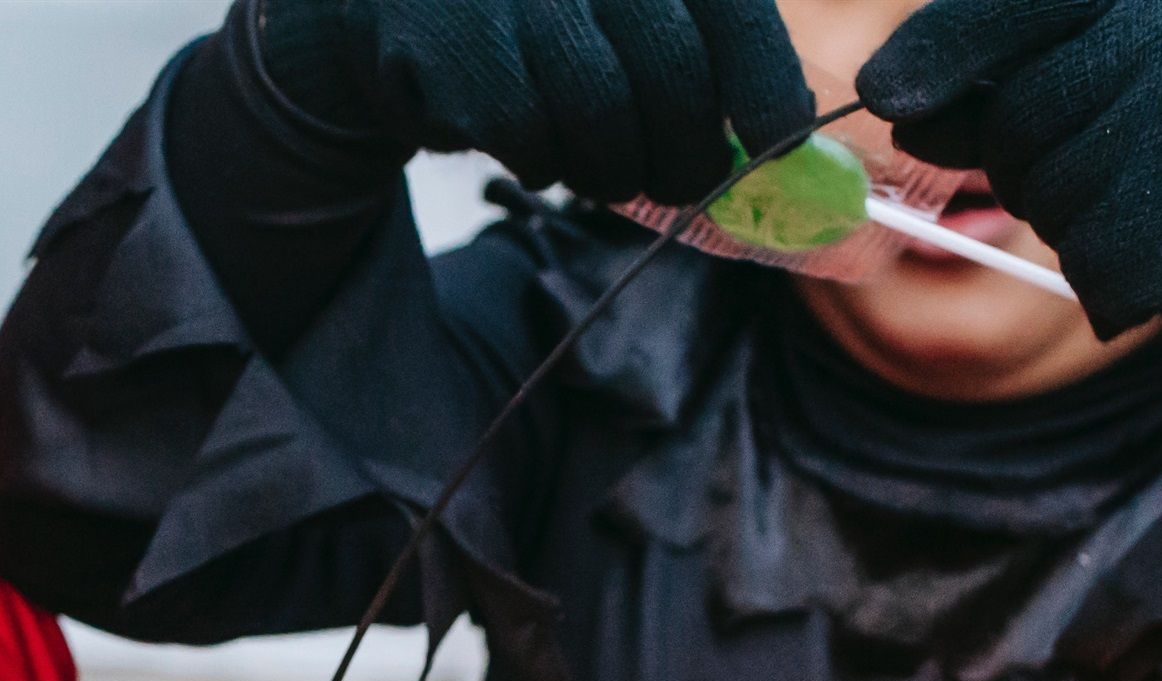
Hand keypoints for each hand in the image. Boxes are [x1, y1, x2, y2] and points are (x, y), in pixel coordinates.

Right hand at [248, 0, 813, 205]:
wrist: (378, 5)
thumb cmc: (534, 17)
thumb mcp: (618, 9)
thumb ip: (697, 51)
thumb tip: (782, 141)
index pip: (727, 9)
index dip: (762, 84)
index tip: (781, 147)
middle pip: (670, 72)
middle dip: (688, 151)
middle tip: (687, 182)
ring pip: (598, 116)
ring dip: (609, 167)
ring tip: (597, 163)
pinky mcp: (451, 38)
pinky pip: (526, 137)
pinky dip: (538, 159)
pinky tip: (528, 143)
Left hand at [857, 0, 1161, 391]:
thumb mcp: (1113, 68)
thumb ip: (1008, 75)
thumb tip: (896, 105)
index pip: (1017, 4)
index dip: (943, 48)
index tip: (882, 93)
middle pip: (1014, 122)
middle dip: (1028, 159)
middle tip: (1109, 156)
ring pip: (1048, 201)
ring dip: (1076, 221)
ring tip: (1154, 194)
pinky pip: (1093, 270)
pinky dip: (1114, 280)